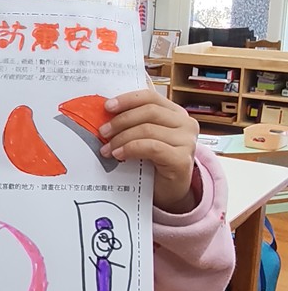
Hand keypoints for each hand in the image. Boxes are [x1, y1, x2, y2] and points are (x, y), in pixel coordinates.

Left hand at [98, 90, 198, 211]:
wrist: (168, 192)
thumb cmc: (155, 164)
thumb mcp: (145, 137)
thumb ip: (136, 122)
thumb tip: (108, 111)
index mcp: (176, 113)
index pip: (151, 97)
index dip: (127, 99)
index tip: (107, 106)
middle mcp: (186, 124)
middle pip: (149, 111)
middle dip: (121, 120)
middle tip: (103, 131)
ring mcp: (187, 141)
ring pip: (148, 129)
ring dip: (122, 138)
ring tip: (107, 148)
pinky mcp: (182, 159)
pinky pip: (151, 147)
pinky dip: (131, 149)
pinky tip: (119, 155)